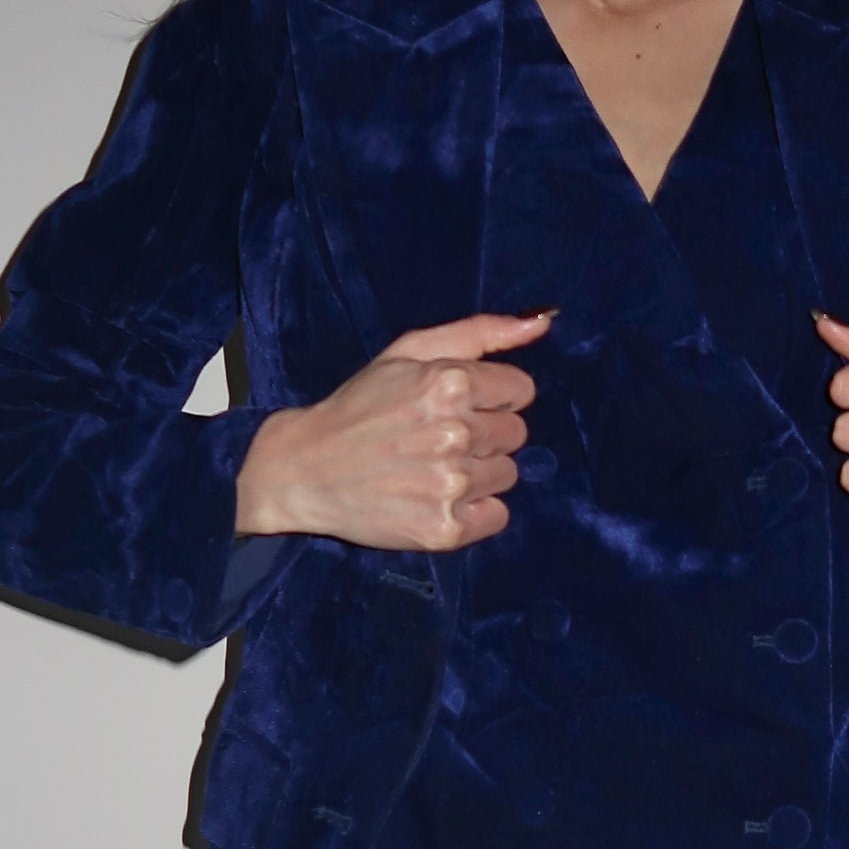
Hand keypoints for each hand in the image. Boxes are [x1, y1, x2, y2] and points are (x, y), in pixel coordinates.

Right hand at [234, 309, 555, 549]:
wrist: (304, 469)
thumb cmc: (359, 405)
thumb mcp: (409, 351)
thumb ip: (479, 332)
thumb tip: (544, 320)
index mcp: (450, 383)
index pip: (521, 391)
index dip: (491, 398)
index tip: (457, 406)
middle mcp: (456, 434)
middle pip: (516, 434)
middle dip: (484, 434)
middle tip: (438, 439)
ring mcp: (451, 485)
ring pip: (508, 475)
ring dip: (479, 472)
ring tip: (433, 469)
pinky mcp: (446, 528)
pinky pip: (497, 517)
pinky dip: (475, 512)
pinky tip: (438, 498)